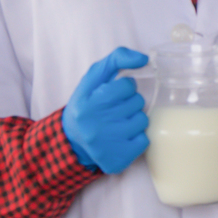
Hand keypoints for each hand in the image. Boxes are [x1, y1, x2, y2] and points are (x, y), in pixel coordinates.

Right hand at [62, 47, 149, 173]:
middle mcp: (96, 124)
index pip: (127, 85)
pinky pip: (144, 141)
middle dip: (130, 102)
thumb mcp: (93, 78)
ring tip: (119, 122)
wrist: (72, 140)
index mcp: (89, 101)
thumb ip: (116, 59)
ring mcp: (107, 143)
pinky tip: (122, 137)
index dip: (125, 87)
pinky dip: (137, 138)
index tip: (115, 93)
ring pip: (142, 121)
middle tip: (115, 109)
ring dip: (135, 119)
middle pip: (137, 102)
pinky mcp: (117, 159)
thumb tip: (144, 59)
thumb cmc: (88, 104)